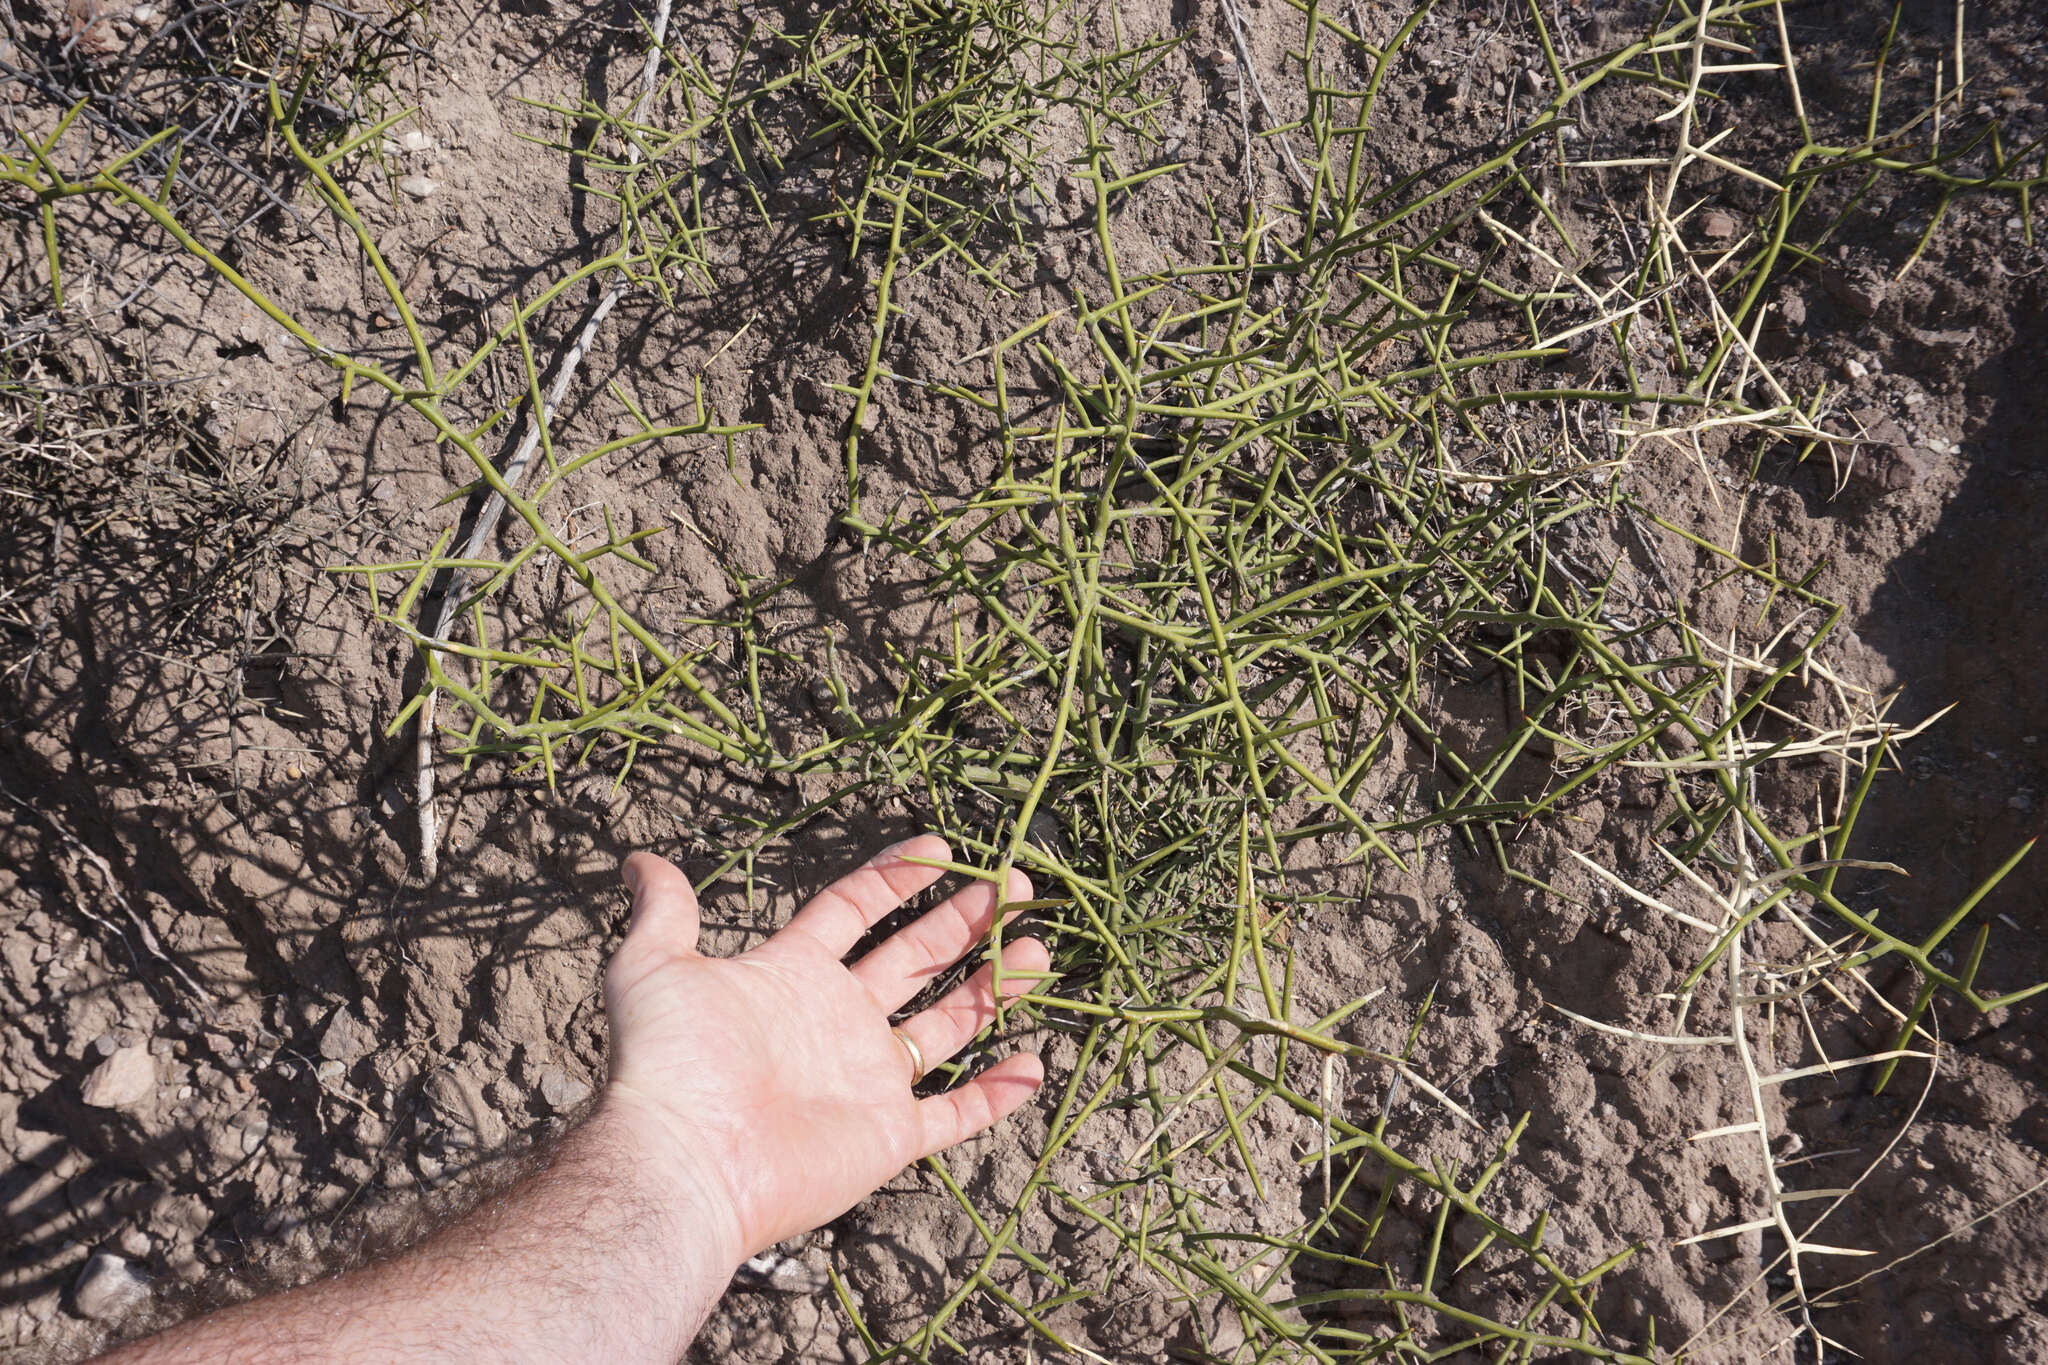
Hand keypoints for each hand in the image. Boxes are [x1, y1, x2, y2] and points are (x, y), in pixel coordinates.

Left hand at [595, 835, 1048, 1264]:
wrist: (686, 1159)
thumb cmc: (671, 1060)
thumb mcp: (654, 967)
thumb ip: (663, 911)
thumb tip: (638, 861)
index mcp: (791, 976)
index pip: (853, 911)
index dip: (896, 877)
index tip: (943, 848)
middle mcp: (836, 1022)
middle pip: (913, 959)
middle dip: (964, 921)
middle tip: (1015, 887)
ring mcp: (865, 1081)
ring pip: (946, 1026)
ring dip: (992, 989)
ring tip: (1037, 951)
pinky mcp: (888, 1136)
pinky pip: (955, 1114)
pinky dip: (996, 1094)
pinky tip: (1033, 1064)